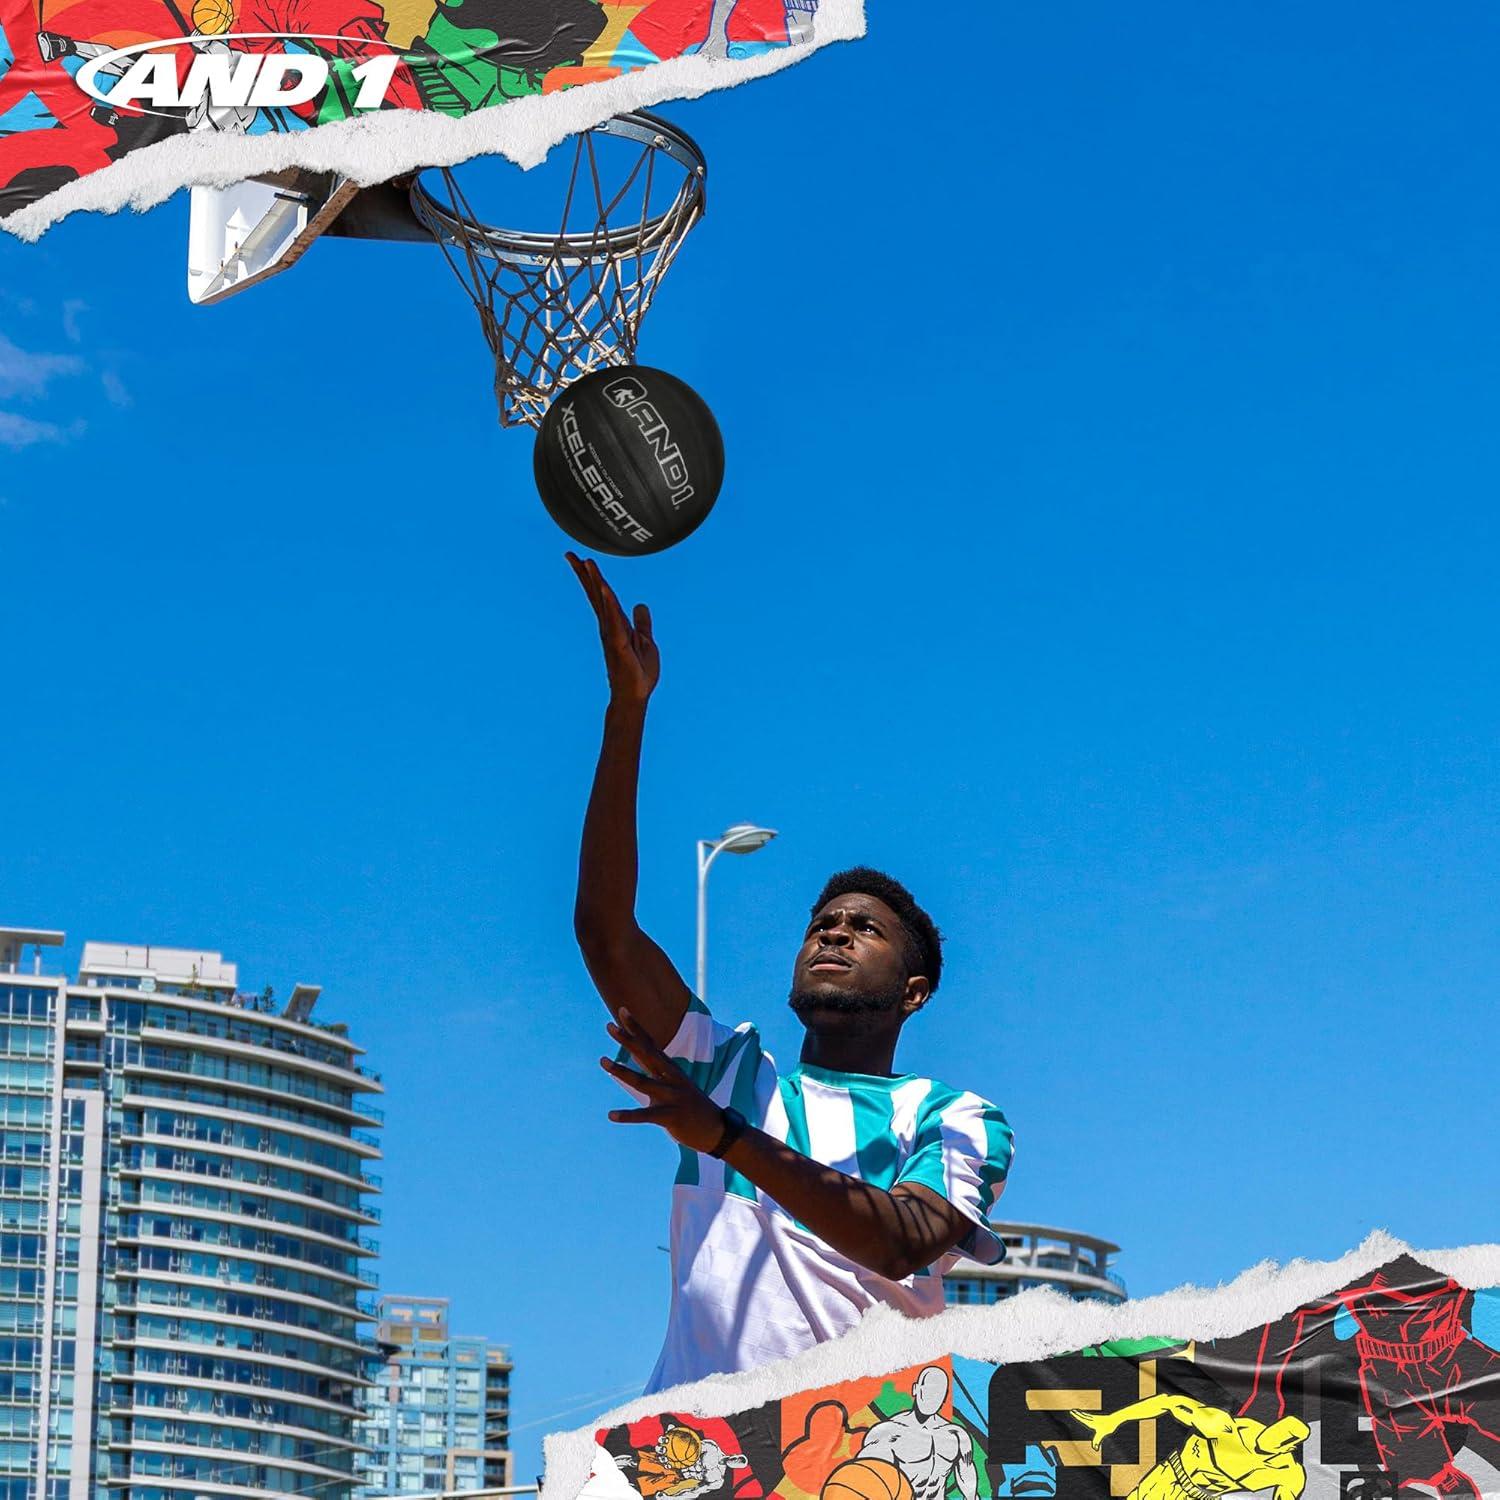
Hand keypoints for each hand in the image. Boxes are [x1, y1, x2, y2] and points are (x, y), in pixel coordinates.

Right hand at [567, 552, 659, 705]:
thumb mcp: (645, 641)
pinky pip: (614, 619)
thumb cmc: (638, 672)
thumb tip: (641, 605)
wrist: (635, 696)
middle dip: (583, 574)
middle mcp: (609, 627)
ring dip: (594, 582)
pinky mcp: (619, 644)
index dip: (592, 578)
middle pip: (595, 595)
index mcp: (615, 624)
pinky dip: (609, 603)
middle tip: (570, 554)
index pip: (602, 597)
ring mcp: (612, 634)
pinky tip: (603, 588)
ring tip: (585, 563)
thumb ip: (642, 623)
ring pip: (602, 603)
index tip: (582, 560)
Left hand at [600, 1008, 727, 1153]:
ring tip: (602, 1060)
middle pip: (646, 1055)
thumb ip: (655, 1071)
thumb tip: (637, 1057)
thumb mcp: (674, 1084)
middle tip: (609, 1026)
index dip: (636, 1028)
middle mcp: (670, 1078)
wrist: (716, 1130)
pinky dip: (628, 1115)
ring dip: (621, 1070)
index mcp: (670, 1070)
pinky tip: (611, 1115)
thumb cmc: (690, 1106)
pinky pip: (645, 1115)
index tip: (622, 1011)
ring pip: (642, 1081)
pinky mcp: (670, 1117)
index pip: (650, 1044)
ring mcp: (671, 1096)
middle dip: (628, 1039)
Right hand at [1068, 1412, 1110, 1449]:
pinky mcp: (1098, 1418)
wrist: (1114, 1420)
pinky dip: (1086, 1415)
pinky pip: (1090, 1416)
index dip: (1077, 1416)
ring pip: (1086, 1415)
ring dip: (1081, 1413)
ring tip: (1077, 1411)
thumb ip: (1097, 1440)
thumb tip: (1095, 1448)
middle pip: (1083, 1416)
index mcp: (1091, 1422)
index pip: (1082, 1418)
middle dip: (1077, 1414)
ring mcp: (1095, 1418)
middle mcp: (1092, 1419)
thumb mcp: (1102, 1434)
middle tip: (1071, 1411)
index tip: (1072, 1412)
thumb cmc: (1108, 1427)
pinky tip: (1087, 1415)